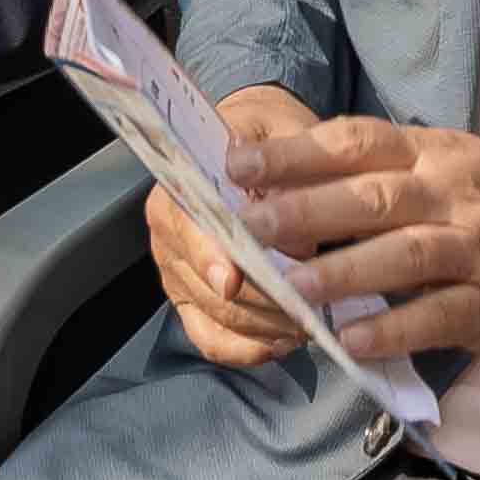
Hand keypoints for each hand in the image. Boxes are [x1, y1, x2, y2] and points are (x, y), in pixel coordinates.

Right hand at [148, 87, 327, 365]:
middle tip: (306, 305)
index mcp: (179, 188)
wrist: (255, 143)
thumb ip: (281, 168)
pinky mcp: (193, 305)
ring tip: (309, 321)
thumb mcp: (278, 130)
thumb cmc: (267, 138)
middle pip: (209, 286)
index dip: (211, 257)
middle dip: (260, 300)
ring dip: (265, 326)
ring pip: (218, 318)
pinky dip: (248, 349)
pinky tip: (284, 341)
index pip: (190, 230)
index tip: (232, 280)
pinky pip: (214, 341)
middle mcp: (170, 237)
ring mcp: (179, 275)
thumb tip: (287, 217)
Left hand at [238, 113, 479, 368]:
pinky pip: (438, 316)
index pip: (358, 142)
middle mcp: (454, 194)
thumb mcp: (451, 165)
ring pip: (405, 255)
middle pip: (374, 196)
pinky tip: (351, 340)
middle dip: (306, 208)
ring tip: (292, 287)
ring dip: (344, 271)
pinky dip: (393, 328)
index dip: (297, 152)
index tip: (239, 163)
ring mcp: (476, 249)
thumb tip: (290, 186)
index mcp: (435, 153)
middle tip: (250, 222)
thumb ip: (385, 173)